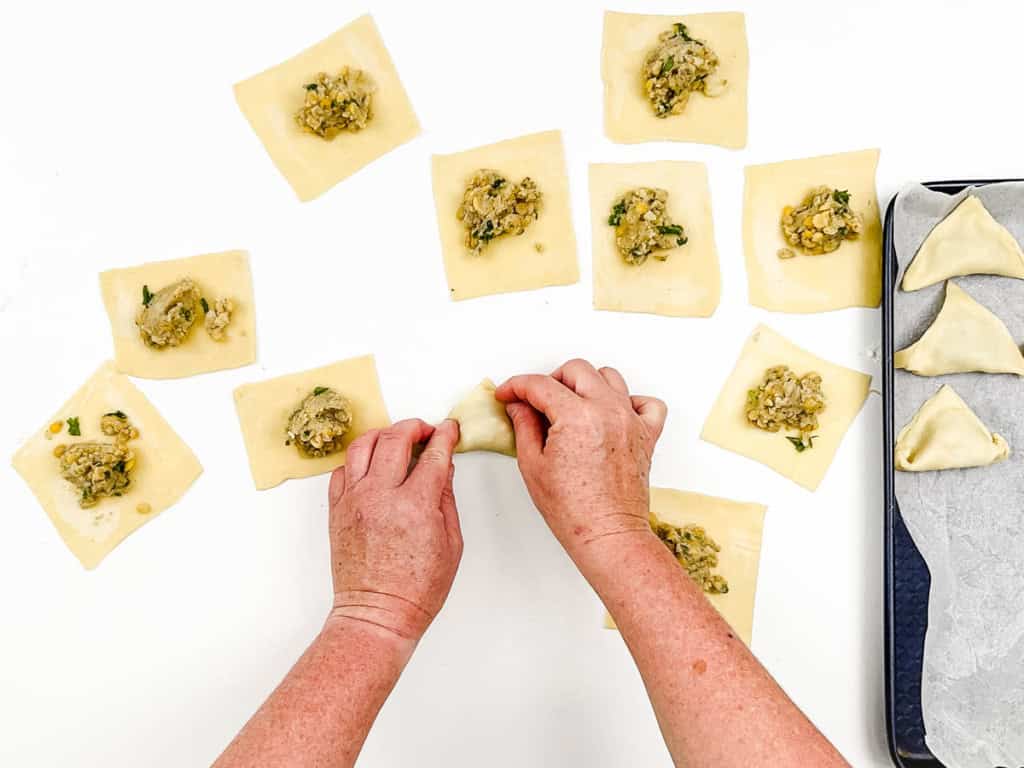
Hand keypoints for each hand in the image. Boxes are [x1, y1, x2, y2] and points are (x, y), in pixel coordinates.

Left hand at [327, 418, 462, 644]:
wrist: (377, 614)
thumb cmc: (417, 588)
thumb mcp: (451, 543)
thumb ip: (446, 499)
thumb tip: (443, 468)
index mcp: (416, 505)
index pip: (433, 453)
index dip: (445, 435)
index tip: (449, 429)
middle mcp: (381, 496)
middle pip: (395, 439)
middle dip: (414, 426)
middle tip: (425, 430)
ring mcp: (354, 501)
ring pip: (363, 445)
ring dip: (383, 434)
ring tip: (395, 438)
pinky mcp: (337, 510)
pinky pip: (342, 470)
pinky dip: (358, 460)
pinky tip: (372, 464)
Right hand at [495, 359, 666, 569]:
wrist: (608, 535)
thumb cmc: (573, 510)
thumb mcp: (533, 465)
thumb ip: (524, 426)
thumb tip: (519, 406)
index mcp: (576, 417)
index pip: (540, 384)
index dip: (517, 386)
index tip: (508, 394)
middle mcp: (607, 411)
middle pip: (576, 370)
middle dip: (551, 380)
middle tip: (537, 401)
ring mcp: (630, 420)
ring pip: (609, 377)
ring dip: (587, 384)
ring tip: (571, 405)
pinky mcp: (647, 434)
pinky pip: (646, 402)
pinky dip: (629, 401)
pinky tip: (612, 413)